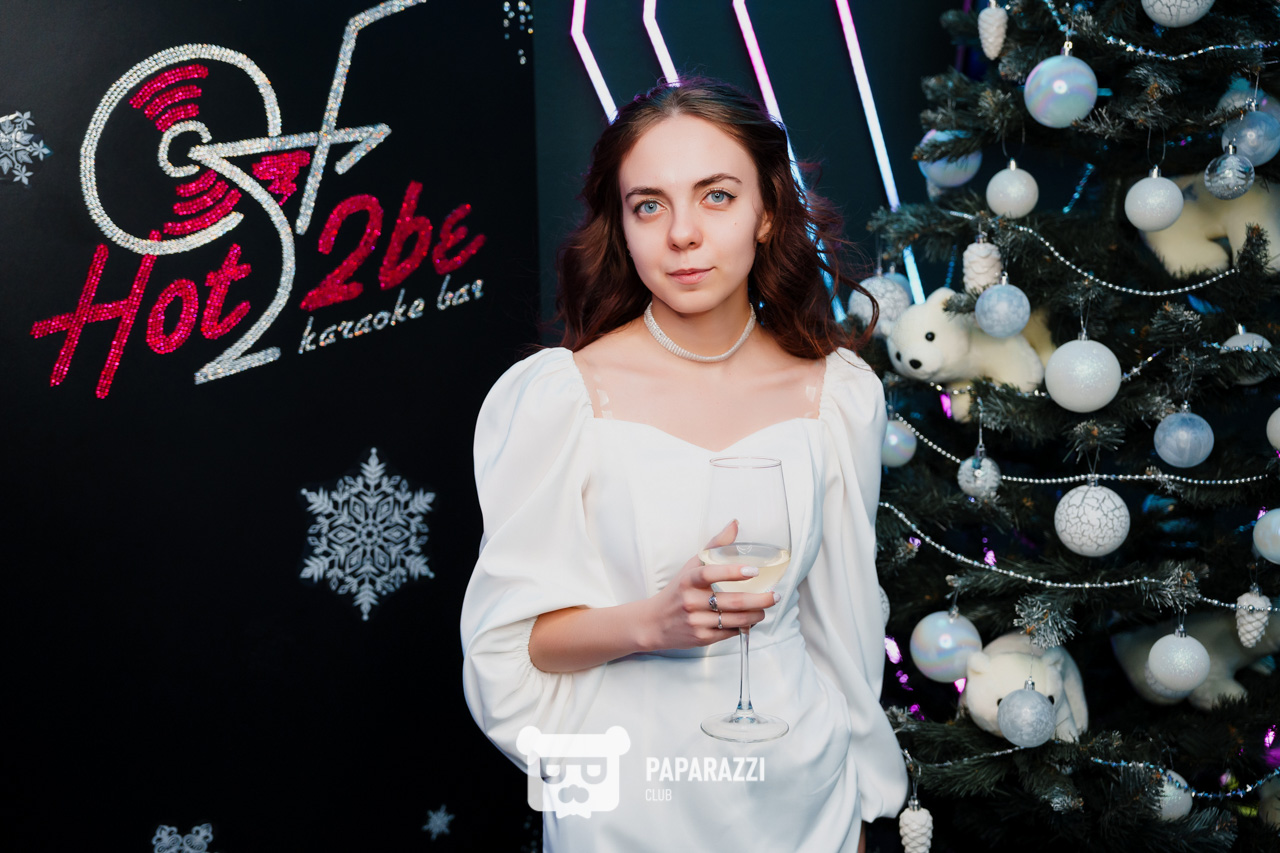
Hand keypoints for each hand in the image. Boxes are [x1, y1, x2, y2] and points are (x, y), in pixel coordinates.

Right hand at [637, 520, 779, 651]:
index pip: (709, 574)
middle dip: (760, 600)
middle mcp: (691, 601)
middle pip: (733, 602)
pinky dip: (744, 626)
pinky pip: (730, 632)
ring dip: (757, 615)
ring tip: (765, 608)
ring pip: (736, 620)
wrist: (653, 622)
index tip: (753, 571)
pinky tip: (750, 620)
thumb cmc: (678, 590)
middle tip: (775, 595)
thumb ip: (714, 546)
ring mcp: (696, 622)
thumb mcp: (691, 567)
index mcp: (687, 580)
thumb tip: (735, 524)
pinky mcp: (701, 638)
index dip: (732, 572)